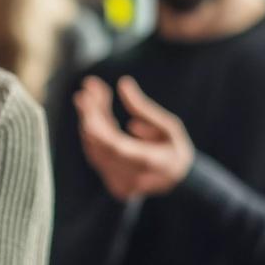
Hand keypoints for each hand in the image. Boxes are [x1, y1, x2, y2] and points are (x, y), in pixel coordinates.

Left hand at [73, 76, 194, 200]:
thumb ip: (144, 108)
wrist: (178, 181)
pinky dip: (91, 131)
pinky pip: (95, 152)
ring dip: (88, 118)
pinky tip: (91, 111)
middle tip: (88, 85)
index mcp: (151, 163)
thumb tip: (123, 82)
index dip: (98, 124)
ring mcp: (119, 182)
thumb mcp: (169, 126)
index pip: (116, 147)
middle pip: (100, 144)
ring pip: (93, 147)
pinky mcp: (110, 182)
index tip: (87, 99)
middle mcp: (132, 177)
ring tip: (86, 93)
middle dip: (91, 112)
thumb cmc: (175, 149)